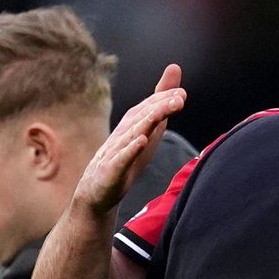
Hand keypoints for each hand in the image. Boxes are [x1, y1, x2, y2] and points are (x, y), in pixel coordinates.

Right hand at [75, 63, 186, 214]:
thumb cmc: (126, 158)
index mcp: (133, 125)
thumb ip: (162, 110)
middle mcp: (124, 134)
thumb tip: (179, 87)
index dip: (164, 99)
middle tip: (179, 98)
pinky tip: (141, 141)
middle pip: (142, 116)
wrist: (96, 191)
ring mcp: (116, 152)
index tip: (181, 93)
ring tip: (162, 112)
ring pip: (133, 134)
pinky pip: (121, 159)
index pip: (149, 108)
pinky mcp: (111, 171)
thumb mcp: (149, 133)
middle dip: (160, 105)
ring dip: (148, 122)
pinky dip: (130, 150)